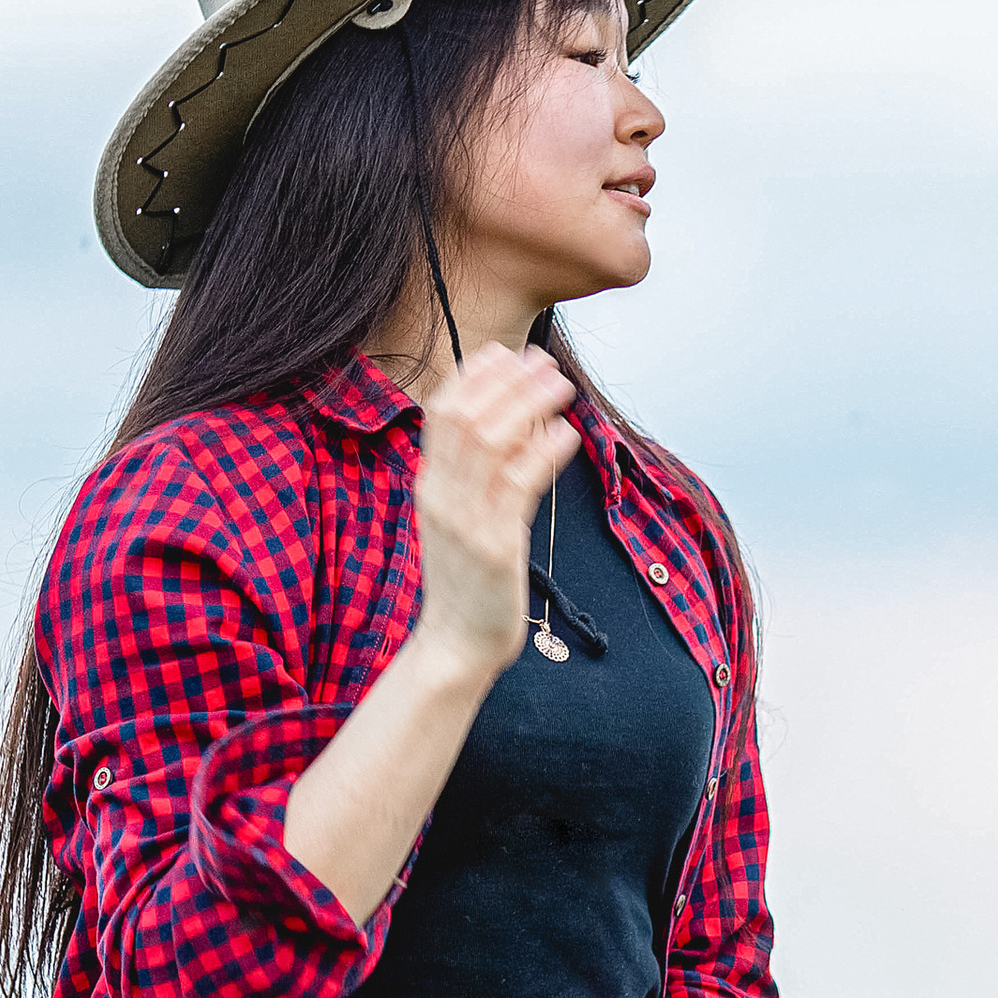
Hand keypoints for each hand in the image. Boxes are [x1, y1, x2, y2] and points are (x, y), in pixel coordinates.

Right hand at [413, 344, 578, 686]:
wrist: (454, 645)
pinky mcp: (494, 546)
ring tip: (562, 385)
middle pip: (465, 414)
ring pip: (491, 440)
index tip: (508, 352)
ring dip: (530, 404)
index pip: (441, 410)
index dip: (474, 374)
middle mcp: (440, 495)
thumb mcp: (462, 518)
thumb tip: (520, 425)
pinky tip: (567, 434)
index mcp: (429, 484)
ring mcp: (464, 520)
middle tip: (545, 361)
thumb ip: (480, 474)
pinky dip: (544, 451)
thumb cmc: (468, 581)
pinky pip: (518, 484)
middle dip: (507, 379)